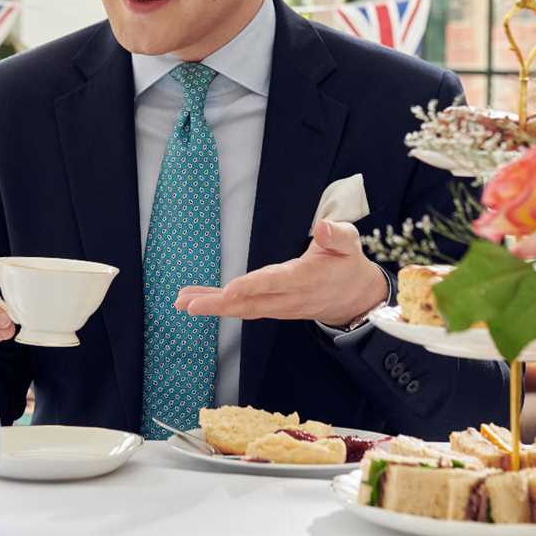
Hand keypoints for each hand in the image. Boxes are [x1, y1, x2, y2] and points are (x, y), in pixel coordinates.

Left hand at [173, 219, 387, 327]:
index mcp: (305, 279)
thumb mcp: (349, 243)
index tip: (229, 289)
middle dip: (218, 304)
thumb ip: (336, 235)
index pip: (275, 282)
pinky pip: (243, 309)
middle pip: (250, 303)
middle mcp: (288, 298)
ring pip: (242, 308)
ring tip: (182, 301)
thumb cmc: (347, 264)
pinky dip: (219, 305)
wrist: (353, 298)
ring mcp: (279, 307)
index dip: (252, 286)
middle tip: (188, 303)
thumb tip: (322, 226)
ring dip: (212, 306)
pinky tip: (195, 301)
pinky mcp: (272, 308)